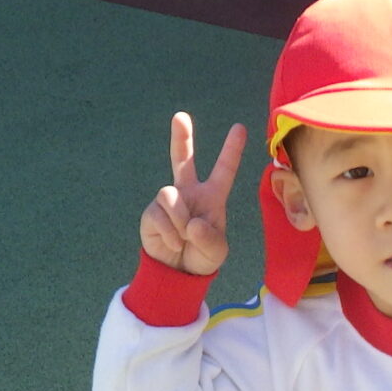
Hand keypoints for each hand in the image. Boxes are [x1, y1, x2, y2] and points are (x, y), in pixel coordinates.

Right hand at [140, 112, 248, 275]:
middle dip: (181, 138)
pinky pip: (159, 214)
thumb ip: (210, 238)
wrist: (178, 274)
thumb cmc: (203, 257)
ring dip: (178, 219)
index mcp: (212, 197)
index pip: (224, 170)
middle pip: (182, 159)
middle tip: (180, 116)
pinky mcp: (152, 214)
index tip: (239, 128)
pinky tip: (174, 244)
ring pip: (169, 194)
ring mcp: (169, 202)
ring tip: (184, 238)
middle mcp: (189, 193)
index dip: (231, 150)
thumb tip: (191, 224)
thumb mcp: (216, 252)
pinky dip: (169, 233)